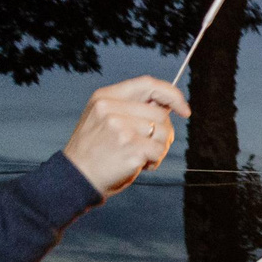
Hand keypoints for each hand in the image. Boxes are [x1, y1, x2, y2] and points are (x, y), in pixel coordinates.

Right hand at [61, 76, 187, 197]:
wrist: (77, 176)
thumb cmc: (97, 150)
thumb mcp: (104, 118)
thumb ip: (131, 108)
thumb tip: (169, 105)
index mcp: (105, 96)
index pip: (148, 84)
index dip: (172, 94)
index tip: (184, 110)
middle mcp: (110, 108)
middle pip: (160, 114)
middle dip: (163, 133)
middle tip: (148, 147)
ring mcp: (120, 127)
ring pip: (164, 132)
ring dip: (159, 148)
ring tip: (139, 156)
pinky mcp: (130, 146)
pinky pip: (159, 150)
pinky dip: (154, 161)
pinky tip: (138, 165)